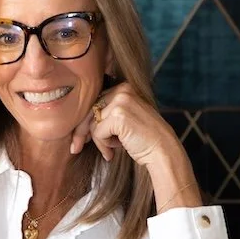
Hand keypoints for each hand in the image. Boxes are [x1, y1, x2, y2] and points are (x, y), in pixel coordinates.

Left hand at [70, 81, 184, 166]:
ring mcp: (121, 101)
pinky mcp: (118, 115)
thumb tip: (78, 122)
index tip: (81, 138)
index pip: (94, 102)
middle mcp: (122, 90)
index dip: (86, 121)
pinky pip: (97, 132)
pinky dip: (103, 145)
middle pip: (89, 110)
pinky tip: (114, 150)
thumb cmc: (144, 139)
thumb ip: (107, 113)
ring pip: (92, 123)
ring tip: (110, 150)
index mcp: (124, 87)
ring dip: (99, 141)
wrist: (163, 151)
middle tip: (76, 148)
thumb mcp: (125, 118)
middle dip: (81, 131)